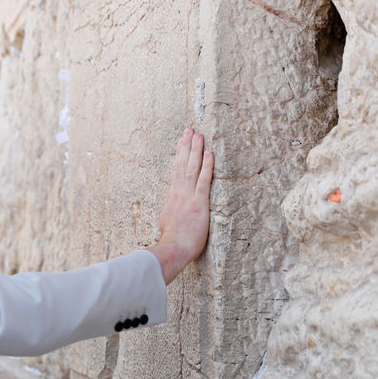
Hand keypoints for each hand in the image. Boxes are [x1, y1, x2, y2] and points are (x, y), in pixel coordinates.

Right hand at [148, 128, 213, 284]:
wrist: (173, 249)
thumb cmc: (172, 241)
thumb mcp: (168, 222)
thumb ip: (172, 212)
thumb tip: (173, 211)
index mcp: (173, 196)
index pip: (176, 170)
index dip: (179, 154)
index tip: (181, 141)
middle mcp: (179, 192)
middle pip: (182, 164)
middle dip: (186, 145)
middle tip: (190, 129)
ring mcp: (188, 196)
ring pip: (192, 168)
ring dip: (195, 150)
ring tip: (198, 134)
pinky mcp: (199, 203)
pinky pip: (203, 181)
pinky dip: (207, 166)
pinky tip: (209, 154)